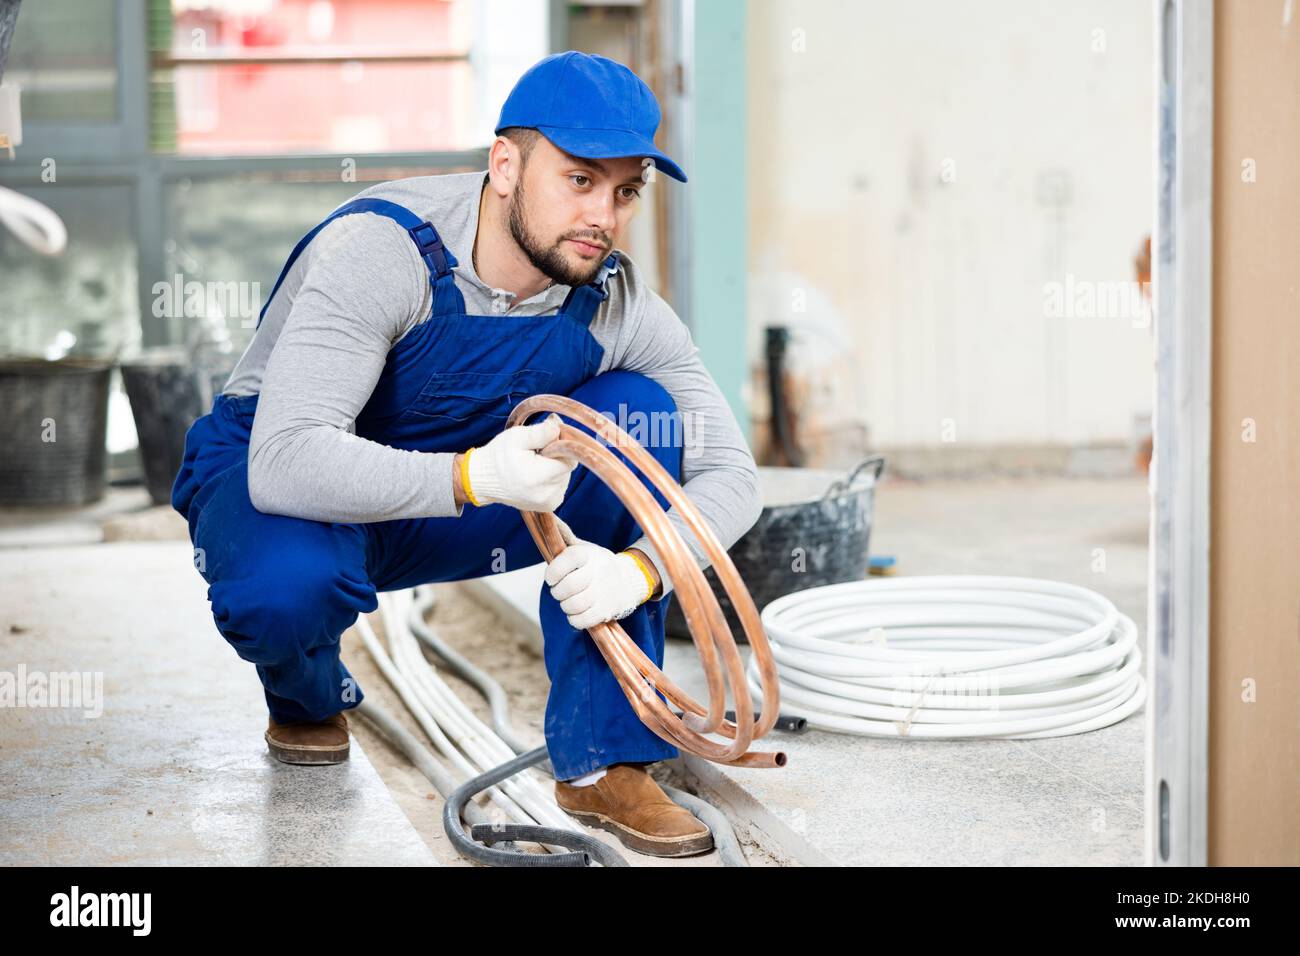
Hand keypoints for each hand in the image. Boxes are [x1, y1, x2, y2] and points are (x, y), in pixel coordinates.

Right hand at [462, 414, 576, 512]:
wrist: (484, 479)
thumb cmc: (499, 456)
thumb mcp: (517, 437)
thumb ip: (541, 432)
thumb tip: (559, 427)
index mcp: (539, 478)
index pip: (569, 458)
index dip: (560, 445)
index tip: (544, 441)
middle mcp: (547, 494)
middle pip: (567, 467)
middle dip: (555, 456)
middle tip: (535, 452)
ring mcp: (549, 502)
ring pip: (565, 475)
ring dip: (553, 467)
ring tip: (532, 464)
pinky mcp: (550, 505)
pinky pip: (560, 485)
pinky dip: (552, 477)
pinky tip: (535, 474)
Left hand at [544, 516, 654, 629]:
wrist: (630, 579)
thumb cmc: (597, 564)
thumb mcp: (584, 547)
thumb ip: (564, 536)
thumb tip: (545, 516)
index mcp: (588, 554)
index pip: (566, 561)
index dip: (552, 572)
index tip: (551, 577)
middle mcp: (597, 572)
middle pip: (568, 587)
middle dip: (557, 591)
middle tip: (560, 590)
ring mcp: (603, 592)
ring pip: (573, 605)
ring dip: (565, 606)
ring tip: (569, 601)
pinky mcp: (606, 610)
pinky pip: (582, 620)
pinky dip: (574, 619)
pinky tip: (577, 611)